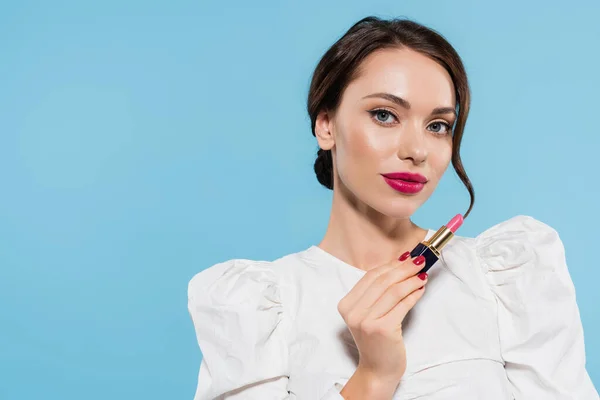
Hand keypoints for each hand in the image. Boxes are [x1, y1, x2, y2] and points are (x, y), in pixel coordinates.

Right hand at [337, 251, 427, 385]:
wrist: (377, 370)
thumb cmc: (377, 340)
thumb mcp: (369, 313)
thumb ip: (378, 292)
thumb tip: (400, 263)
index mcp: (346, 304)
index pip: (370, 277)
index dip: (390, 264)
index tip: (406, 257)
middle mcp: (353, 312)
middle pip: (382, 281)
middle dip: (404, 268)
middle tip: (420, 260)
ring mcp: (366, 321)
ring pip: (393, 291)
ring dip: (411, 280)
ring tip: (423, 274)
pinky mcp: (382, 329)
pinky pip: (402, 305)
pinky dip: (414, 294)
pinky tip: (421, 289)